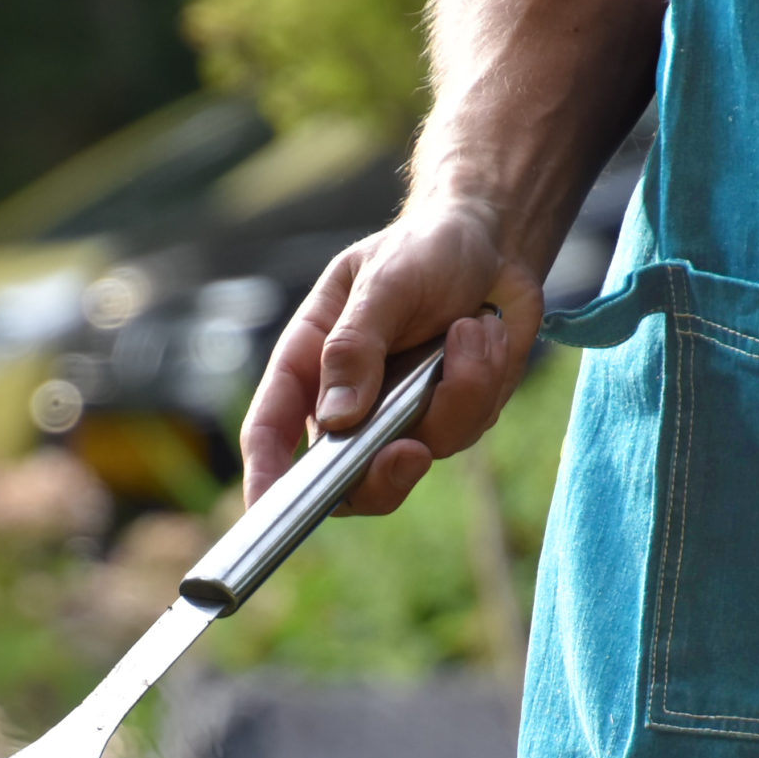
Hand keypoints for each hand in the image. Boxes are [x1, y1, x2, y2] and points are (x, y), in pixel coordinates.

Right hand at [241, 202, 544, 515]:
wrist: (493, 245)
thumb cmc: (422, 250)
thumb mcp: (383, 282)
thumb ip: (356, 346)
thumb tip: (337, 418)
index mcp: (309, 363)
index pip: (271, 431)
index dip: (264, 478)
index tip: (267, 512)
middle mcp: (348, 401)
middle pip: (344, 479)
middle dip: (381, 476)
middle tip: (409, 450)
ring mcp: (399, 416)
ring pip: (419, 453)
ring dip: (456, 393)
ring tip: (471, 328)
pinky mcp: (450, 417)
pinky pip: (466, 430)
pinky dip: (484, 382)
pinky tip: (486, 333)